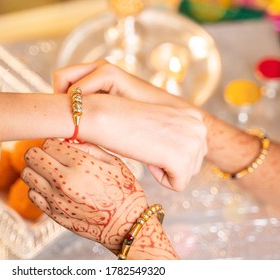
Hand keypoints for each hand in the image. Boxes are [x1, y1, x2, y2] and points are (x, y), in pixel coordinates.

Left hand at [21, 138, 147, 252]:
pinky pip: (32, 194)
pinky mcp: (53, 213)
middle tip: (51, 156)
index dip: (54, 143)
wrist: (125, 225)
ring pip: (27, 174)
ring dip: (36, 170)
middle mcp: (64, 180)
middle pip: (32, 156)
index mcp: (80, 164)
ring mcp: (56, 199)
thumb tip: (69, 140)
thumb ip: (89, 146)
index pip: (48, 143)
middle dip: (40, 152)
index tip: (61, 147)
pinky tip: (52, 188)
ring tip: (50, 172)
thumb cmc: (123, 191)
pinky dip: (38, 188)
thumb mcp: (114, 162)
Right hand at [53, 60, 207, 190]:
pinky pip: (177, 185)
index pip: (193, 151)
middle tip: (147, 145)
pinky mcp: (182, 160)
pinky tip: (148, 159)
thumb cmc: (126, 120)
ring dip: (163, 169)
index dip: (167, 151)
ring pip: (185, 176)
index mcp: (195, 117)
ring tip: (147, 149)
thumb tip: (177, 148)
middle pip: (192, 166)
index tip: (150, 138)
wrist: (107, 116)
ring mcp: (193, 144)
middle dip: (168, 162)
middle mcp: (200, 128)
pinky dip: (160, 179)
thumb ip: (175, 133)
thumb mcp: (160, 124)